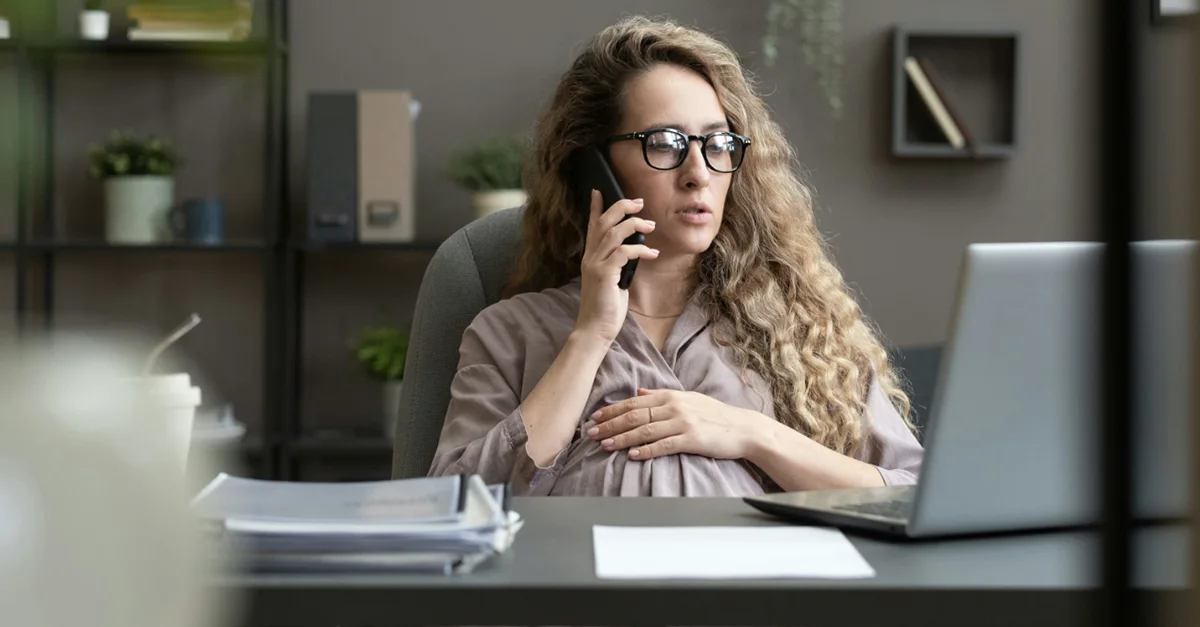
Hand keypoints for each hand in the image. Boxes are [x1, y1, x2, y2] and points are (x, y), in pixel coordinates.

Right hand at [575, 190, 658, 342]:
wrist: (595, 329)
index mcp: (591, 257)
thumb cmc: (605, 307)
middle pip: (603, 222)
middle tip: (638, 202)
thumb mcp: (612, 280)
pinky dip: (640, 249)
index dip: (594, 207)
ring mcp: (596, 265)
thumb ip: (617, 264)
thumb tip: (632, 252)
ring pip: (613, 233)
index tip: (598, 191)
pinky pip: (624, 253)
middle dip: (621, 207)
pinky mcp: (604, 274)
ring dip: (634, 225)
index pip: (591, 226)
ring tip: (651, 225)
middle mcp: (590, 257)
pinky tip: (652, 253)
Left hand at [585, 389, 764, 460]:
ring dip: (622, 438)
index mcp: (671, 396)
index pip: (634, 402)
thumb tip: (639, 391)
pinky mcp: (691, 439)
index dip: (612, 410)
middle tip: (591, 433)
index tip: (595, 417)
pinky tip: (632, 455)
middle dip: (610, 424)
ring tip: (605, 445)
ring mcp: (683, 422)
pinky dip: (646, 450)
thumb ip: (661, 395)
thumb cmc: (714, 415)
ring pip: (644, 430)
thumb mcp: (687, 399)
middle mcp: (674, 406)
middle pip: (634, 415)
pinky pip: (663, 445)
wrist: (743, 428)